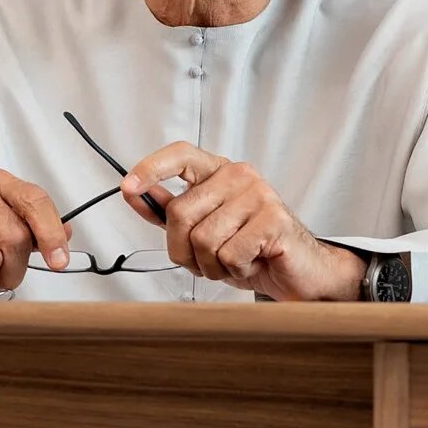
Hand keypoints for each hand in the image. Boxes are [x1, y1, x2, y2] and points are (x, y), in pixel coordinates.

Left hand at [122, 142, 364, 301]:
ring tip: (234, 262)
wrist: (300, 273)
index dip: (151, 168)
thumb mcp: (204, 230)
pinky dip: (235, 271)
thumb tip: (136, 194)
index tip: (128, 187)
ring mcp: (259, 194)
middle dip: (183, 250)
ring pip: (203, 239)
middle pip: (180, 213)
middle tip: (206, 261)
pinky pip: (229, 254)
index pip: (181, 154)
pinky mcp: (274, 220)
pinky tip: (252, 264)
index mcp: (219, 172)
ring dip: (212, 266)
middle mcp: (239, 175)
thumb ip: (170, 212)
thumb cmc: (252, 250)